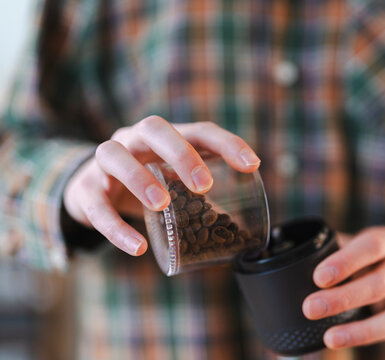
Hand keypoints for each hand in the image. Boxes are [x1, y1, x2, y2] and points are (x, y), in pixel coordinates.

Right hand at [63, 116, 259, 255]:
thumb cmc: (146, 184)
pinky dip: (116, 228)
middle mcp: (134, 140)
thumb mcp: (173, 182)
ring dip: (140, 178)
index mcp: (164, 137)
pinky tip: (138, 247)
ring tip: (162, 205)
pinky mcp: (85, 189)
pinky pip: (95, 205)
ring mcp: (104, 161)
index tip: (252, 165)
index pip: (198, 130)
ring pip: (115, 155)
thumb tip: (237, 227)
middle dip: (181, 153)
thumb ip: (200, 196)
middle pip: (154, 128)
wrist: (91, 192)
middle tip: (203, 185)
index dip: (227, 143)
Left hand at [302, 227, 384, 348]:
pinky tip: (342, 340)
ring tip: (329, 337)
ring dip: (358, 328)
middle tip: (310, 308)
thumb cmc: (365, 256)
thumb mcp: (352, 245)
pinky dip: (366, 336)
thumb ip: (328, 250)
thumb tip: (283, 256)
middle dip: (343, 298)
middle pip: (379, 283)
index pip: (370, 247)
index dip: (345, 262)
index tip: (318, 277)